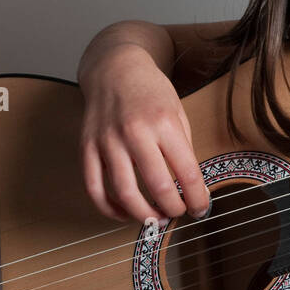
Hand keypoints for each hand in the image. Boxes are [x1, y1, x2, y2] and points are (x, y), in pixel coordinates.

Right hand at [78, 45, 211, 222]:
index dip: (198, 198)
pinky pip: (94, 187)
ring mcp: (108, 141)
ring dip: (143, 214)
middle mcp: (135, 133)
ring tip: (156, 219)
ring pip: (124, 192)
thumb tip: (192, 187)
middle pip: (157, 186)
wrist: (115, 70)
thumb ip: (183, 148)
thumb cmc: (152, 93)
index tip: (202, 209)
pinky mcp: (87, 148)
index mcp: (165, 124)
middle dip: (173, 208)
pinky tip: (124, 213)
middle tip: (180, 214)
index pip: (187, 172)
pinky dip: (109, 207)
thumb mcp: (179, 114)